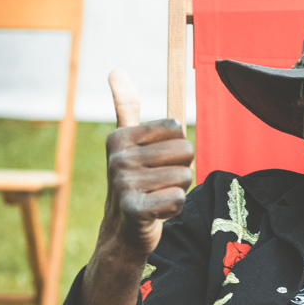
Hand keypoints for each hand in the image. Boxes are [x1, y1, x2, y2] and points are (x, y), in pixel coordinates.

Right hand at [79, 71, 193, 304]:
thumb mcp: (128, 144)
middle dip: (182, 171)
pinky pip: (178, 200)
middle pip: (187, 152)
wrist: (123, 233)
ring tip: (157, 198)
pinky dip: (175, 209)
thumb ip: (126, 107)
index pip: (178, 128)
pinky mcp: (134, 210)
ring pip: (186, 177)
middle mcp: (118, 158)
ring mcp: (124, 184)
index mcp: (120, 137)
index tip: (156, 162)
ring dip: (178, 191)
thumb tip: (116, 70)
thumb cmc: (135, 183)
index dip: (176, 148)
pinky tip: (157, 213)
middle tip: (160, 184)